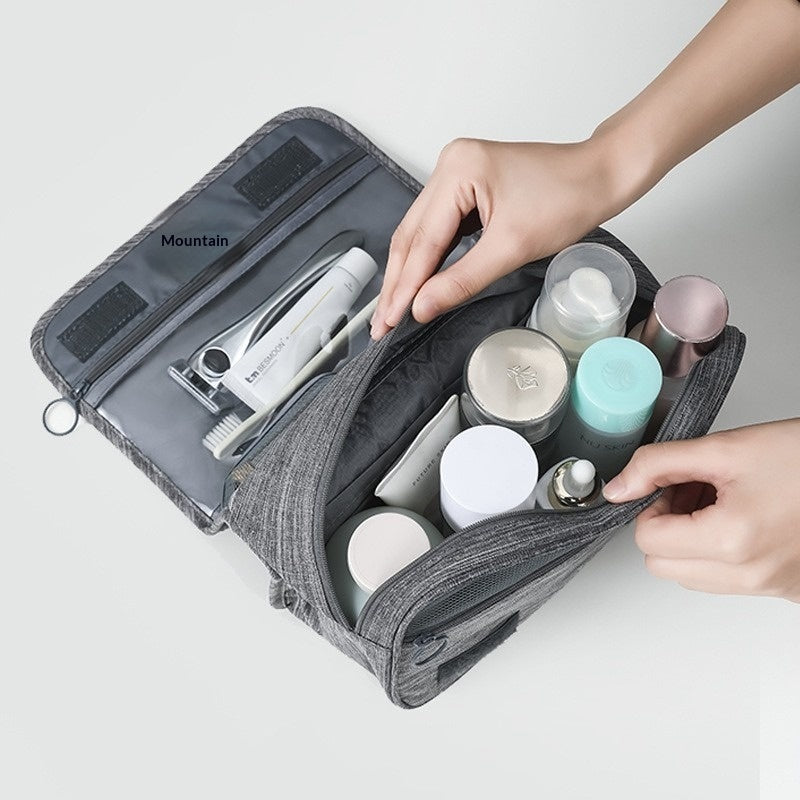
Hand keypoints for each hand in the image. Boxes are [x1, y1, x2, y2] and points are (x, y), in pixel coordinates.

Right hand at [370, 136, 624, 337]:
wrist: (600, 176)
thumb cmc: (568, 199)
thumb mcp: (512, 248)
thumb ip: (462, 280)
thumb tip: (422, 307)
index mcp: (458, 170)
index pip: (422, 240)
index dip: (405, 286)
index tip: (390, 320)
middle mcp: (449, 165)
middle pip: (412, 235)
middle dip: (398, 283)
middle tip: (382, 323)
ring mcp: (456, 174)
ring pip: (421, 233)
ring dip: (409, 273)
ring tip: (392, 310)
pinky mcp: (466, 187)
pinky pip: (439, 228)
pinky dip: (429, 259)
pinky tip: (418, 283)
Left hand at [603, 419, 799, 602]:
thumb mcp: (725, 448)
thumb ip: (659, 464)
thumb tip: (618, 487)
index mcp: (733, 539)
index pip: (647, 540)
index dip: (651, 505)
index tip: (671, 484)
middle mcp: (751, 574)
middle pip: (663, 565)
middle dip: (667, 525)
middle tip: (693, 490)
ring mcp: (770, 587)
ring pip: (693, 576)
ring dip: (692, 540)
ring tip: (722, 500)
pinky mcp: (785, 590)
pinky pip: (729, 582)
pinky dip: (721, 553)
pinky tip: (743, 518)